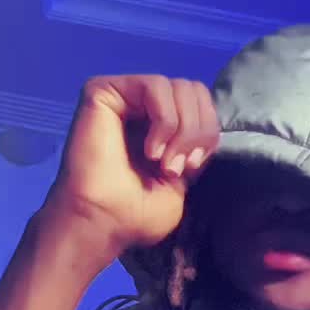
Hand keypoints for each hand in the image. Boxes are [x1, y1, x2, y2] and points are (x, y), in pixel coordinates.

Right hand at [45, 74, 220, 252]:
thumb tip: (209, 125)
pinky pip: (155, 85)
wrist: (101, 223)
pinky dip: (164, 119)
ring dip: (182, 129)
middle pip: (194, 89)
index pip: (201, 101)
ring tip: (161, 161)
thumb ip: (198, 144)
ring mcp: (123, 95)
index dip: (207, 132)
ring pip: (179, 86)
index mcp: (159, 123)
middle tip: (175, 168)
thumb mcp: (183, 176)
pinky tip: (150, 150)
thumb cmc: (135, 213)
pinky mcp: (104, 91)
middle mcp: (141, 105)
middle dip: (197, 131)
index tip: (191, 168)